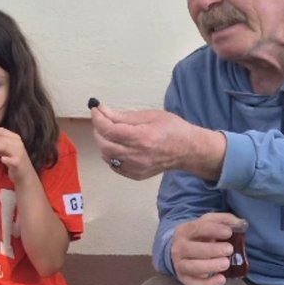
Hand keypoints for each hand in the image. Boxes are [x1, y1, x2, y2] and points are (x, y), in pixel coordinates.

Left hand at [0, 126, 31, 181]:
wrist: (25, 174)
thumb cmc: (13, 159)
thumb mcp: (6, 148)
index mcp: (14, 137)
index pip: (1, 131)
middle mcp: (17, 143)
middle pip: (0, 138)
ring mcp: (19, 153)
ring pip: (4, 146)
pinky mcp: (19, 163)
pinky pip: (13, 160)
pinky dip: (8, 159)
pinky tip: (2, 159)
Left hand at [90, 103, 225, 181]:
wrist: (188, 150)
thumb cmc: (172, 129)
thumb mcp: (150, 116)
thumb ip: (123, 116)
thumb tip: (102, 111)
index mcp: (142, 137)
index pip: (109, 130)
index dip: (98, 119)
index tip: (95, 110)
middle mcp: (137, 155)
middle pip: (104, 144)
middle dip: (98, 130)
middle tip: (101, 120)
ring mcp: (136, 168)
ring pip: (107, 156)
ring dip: (103, 142)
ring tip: (111, 132)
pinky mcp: (136, 175)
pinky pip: (114, 165)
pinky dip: (110, 154)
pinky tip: (118, 145)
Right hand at [170, 212, 246, 284]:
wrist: (182, 251)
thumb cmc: (200, 236)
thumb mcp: (209, 223)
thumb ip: (224, 220)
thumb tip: (241, 223)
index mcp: (184, 231)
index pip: (196, 229)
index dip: (213, 230)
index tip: (228, 232)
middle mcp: (178, 248)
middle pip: (192, 249)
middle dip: (212, 250)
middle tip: (229, 250)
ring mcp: (180, 264)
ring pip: (191, 267)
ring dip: (210, 266)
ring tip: (226, 263)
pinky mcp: (184, 278)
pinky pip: (194, 284)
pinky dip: (208, 284)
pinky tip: (221, 279)